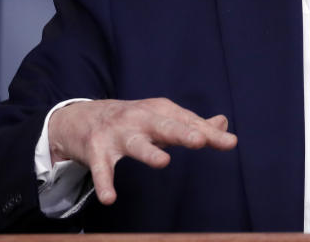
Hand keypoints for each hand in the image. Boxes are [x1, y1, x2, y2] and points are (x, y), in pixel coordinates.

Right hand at [47, 98, 236, 204]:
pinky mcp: (97, 151)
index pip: (189, 123)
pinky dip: (104, 183)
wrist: (79, 116)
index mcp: (160, 111)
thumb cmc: (132, 119)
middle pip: (165, 126)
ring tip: (163, 162)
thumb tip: (223, 123)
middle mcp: (141, 119)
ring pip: (136, 144)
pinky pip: (102, 169)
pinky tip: (110, 198)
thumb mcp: (161, 117)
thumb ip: (193, 124)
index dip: (209, 133)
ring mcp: (118, 134)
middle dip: (182, 132)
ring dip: (148, 152)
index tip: (230, 142)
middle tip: (199, 140)